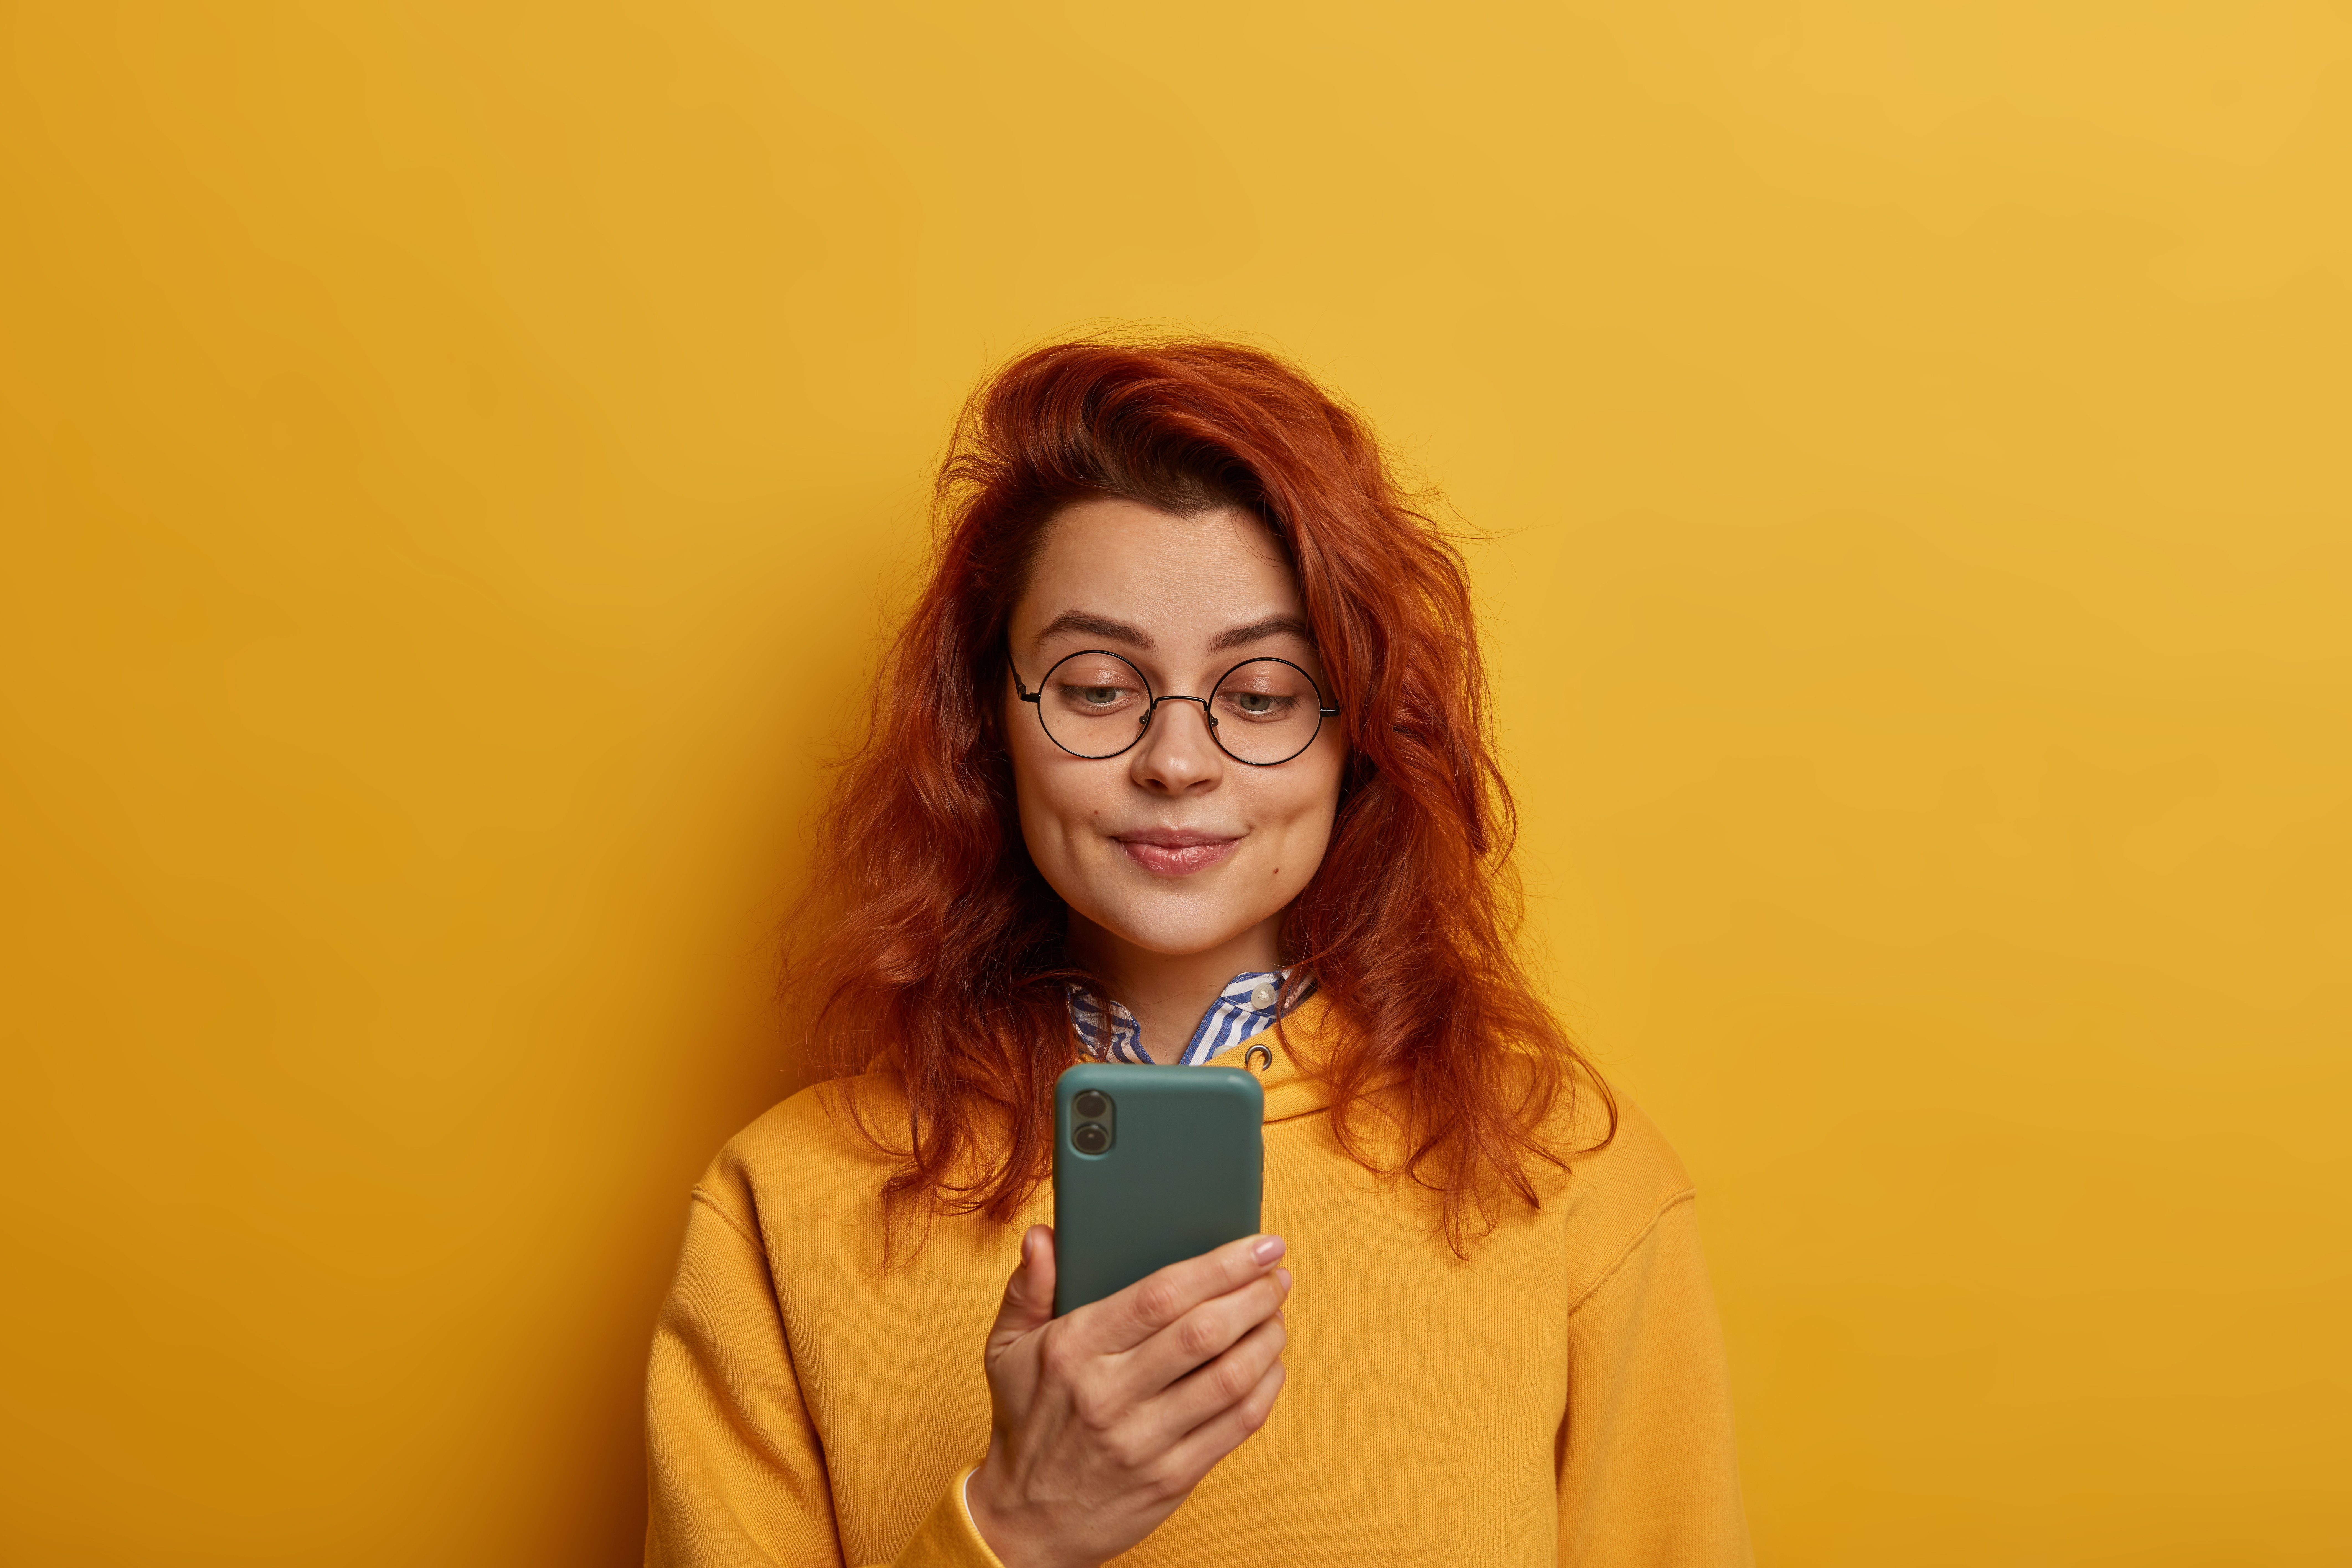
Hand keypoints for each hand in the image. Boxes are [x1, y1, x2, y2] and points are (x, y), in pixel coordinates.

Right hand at [965, 1226, 1290, 1567]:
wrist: (1026, 1522)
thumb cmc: (1025, 1422)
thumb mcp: (1006, 1350)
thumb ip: (1028, 1288)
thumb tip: (1042, 1236)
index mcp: (1073, 1350)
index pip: (1160, 1295)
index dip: (1220, 1265)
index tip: (1259, 1245)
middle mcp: (1109, 1395)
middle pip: (1204, 1332)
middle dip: (1255, 1295)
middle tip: (1277, 1273)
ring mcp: (1143, 1440)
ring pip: (1229, 1378)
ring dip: (1267, 1338)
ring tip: (1276, 1314)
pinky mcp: (1172, 1478)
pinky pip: (1237, 1425)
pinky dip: (1266, 1388)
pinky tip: (1269, 1364)